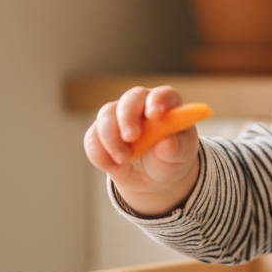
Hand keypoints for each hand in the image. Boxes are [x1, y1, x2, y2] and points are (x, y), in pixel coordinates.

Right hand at [84, 85, 200, 215]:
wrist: (152, 177)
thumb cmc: (171, 159)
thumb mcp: (179, 157)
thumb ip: (175, 148)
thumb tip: (167, 143)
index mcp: (166, 104)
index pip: (162, 94)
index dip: (157, 101)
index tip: (154, 115)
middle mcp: (140, 104)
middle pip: (130, 99)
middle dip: (127, 117)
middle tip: (130, 137)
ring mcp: (118, 116)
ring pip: (106, 116)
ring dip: (111, 139)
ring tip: (123, 160)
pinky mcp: (100, 133)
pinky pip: (92, 138)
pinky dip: (99, 153)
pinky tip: (113, 166)